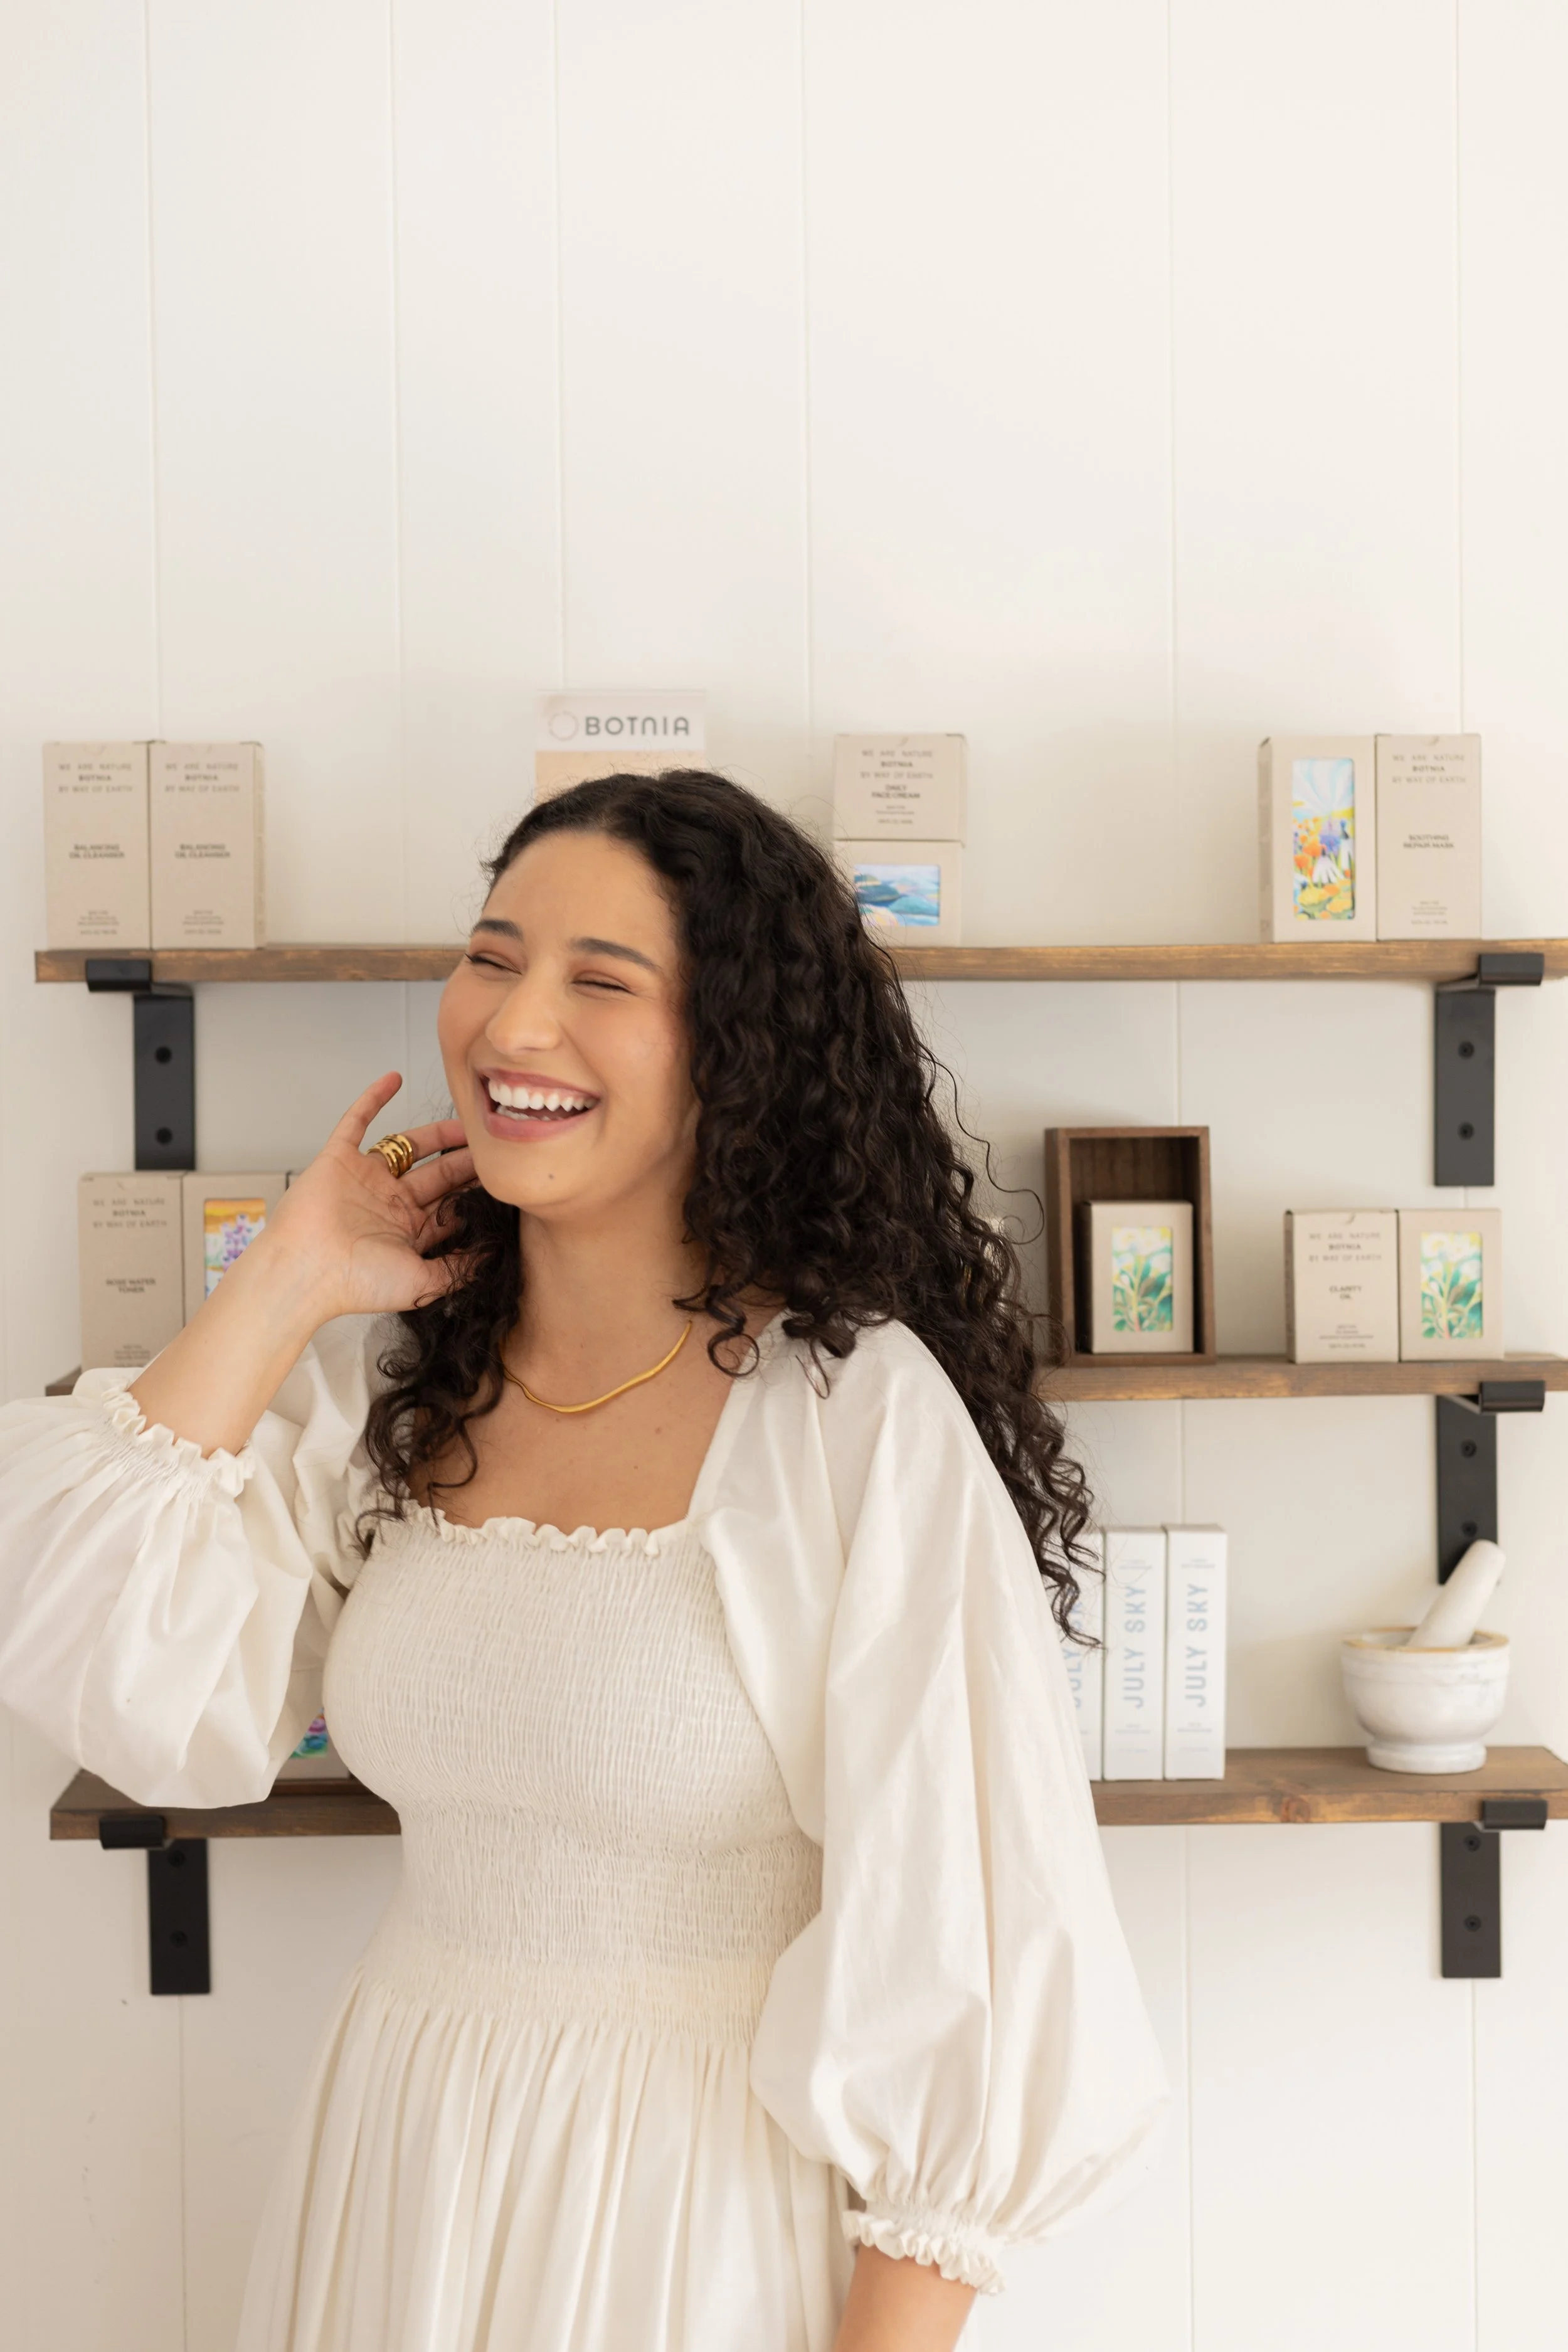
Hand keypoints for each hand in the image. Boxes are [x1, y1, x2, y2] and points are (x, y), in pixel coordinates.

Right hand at [248, 1072, 477, 1323]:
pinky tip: (394, 1078)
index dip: (476, 1193)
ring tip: (467, 1122)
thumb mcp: (423, 1282)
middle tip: (494, 1146)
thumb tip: (497, 1256)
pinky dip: (373, 1099)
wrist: (306, 1271)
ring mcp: (364, 1179)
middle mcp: (388, 1204)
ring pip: (407, 1147)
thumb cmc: (357, 1283)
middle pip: (436, 1174)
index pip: (450, 1206)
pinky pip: (356, 1121)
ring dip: (436, 1134)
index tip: (505, 1179)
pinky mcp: (338, 1160)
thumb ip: (460, 1268)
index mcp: (407, 1232)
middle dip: (466, 1161)